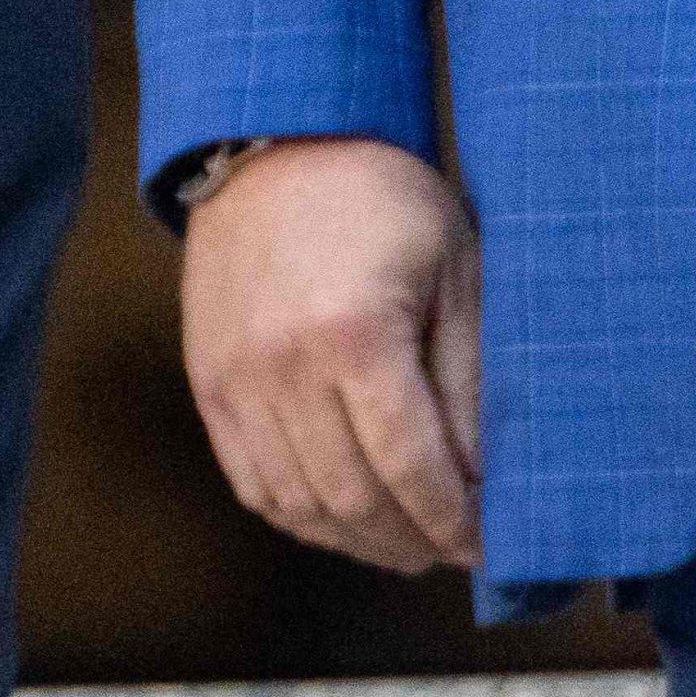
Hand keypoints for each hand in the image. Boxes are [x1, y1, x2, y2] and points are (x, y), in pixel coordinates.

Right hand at [179, 136, 482, 573]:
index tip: (486, 544)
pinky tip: (344, 520)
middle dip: (411, 539)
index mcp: (355, 332)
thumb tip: (486, 479)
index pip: (411, 465)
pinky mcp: (209, 386)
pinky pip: (253, 484)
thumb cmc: (384, 200)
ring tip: (404, 546)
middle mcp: (284, 367)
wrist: (277, 146)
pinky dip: (303, 517)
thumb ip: (470, 379)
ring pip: (300, 504)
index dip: (452, 519)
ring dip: (358, 540)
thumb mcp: (456, 270)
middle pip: (353, 497)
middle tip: (452, 550)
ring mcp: (236, 381)